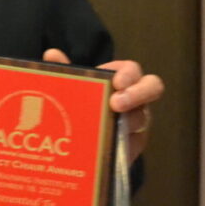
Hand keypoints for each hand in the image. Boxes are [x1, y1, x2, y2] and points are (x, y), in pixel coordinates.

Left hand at [42, 49, 161, 162]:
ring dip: (124, 123)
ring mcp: (137, 122)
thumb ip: (65, 71)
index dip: (128, 74)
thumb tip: (52, 54)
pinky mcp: (133, 146)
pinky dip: (119, 147)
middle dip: (138, 93)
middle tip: (116, 104)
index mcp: (122, 79)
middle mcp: (136, 98)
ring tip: (104, 129)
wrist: (86, 136)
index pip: (132, 70)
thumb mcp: (74, 87)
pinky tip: (103, 151)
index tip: (117, 82)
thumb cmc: (85, 102)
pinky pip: (133, 146)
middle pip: (152, 88)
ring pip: (141, 120)